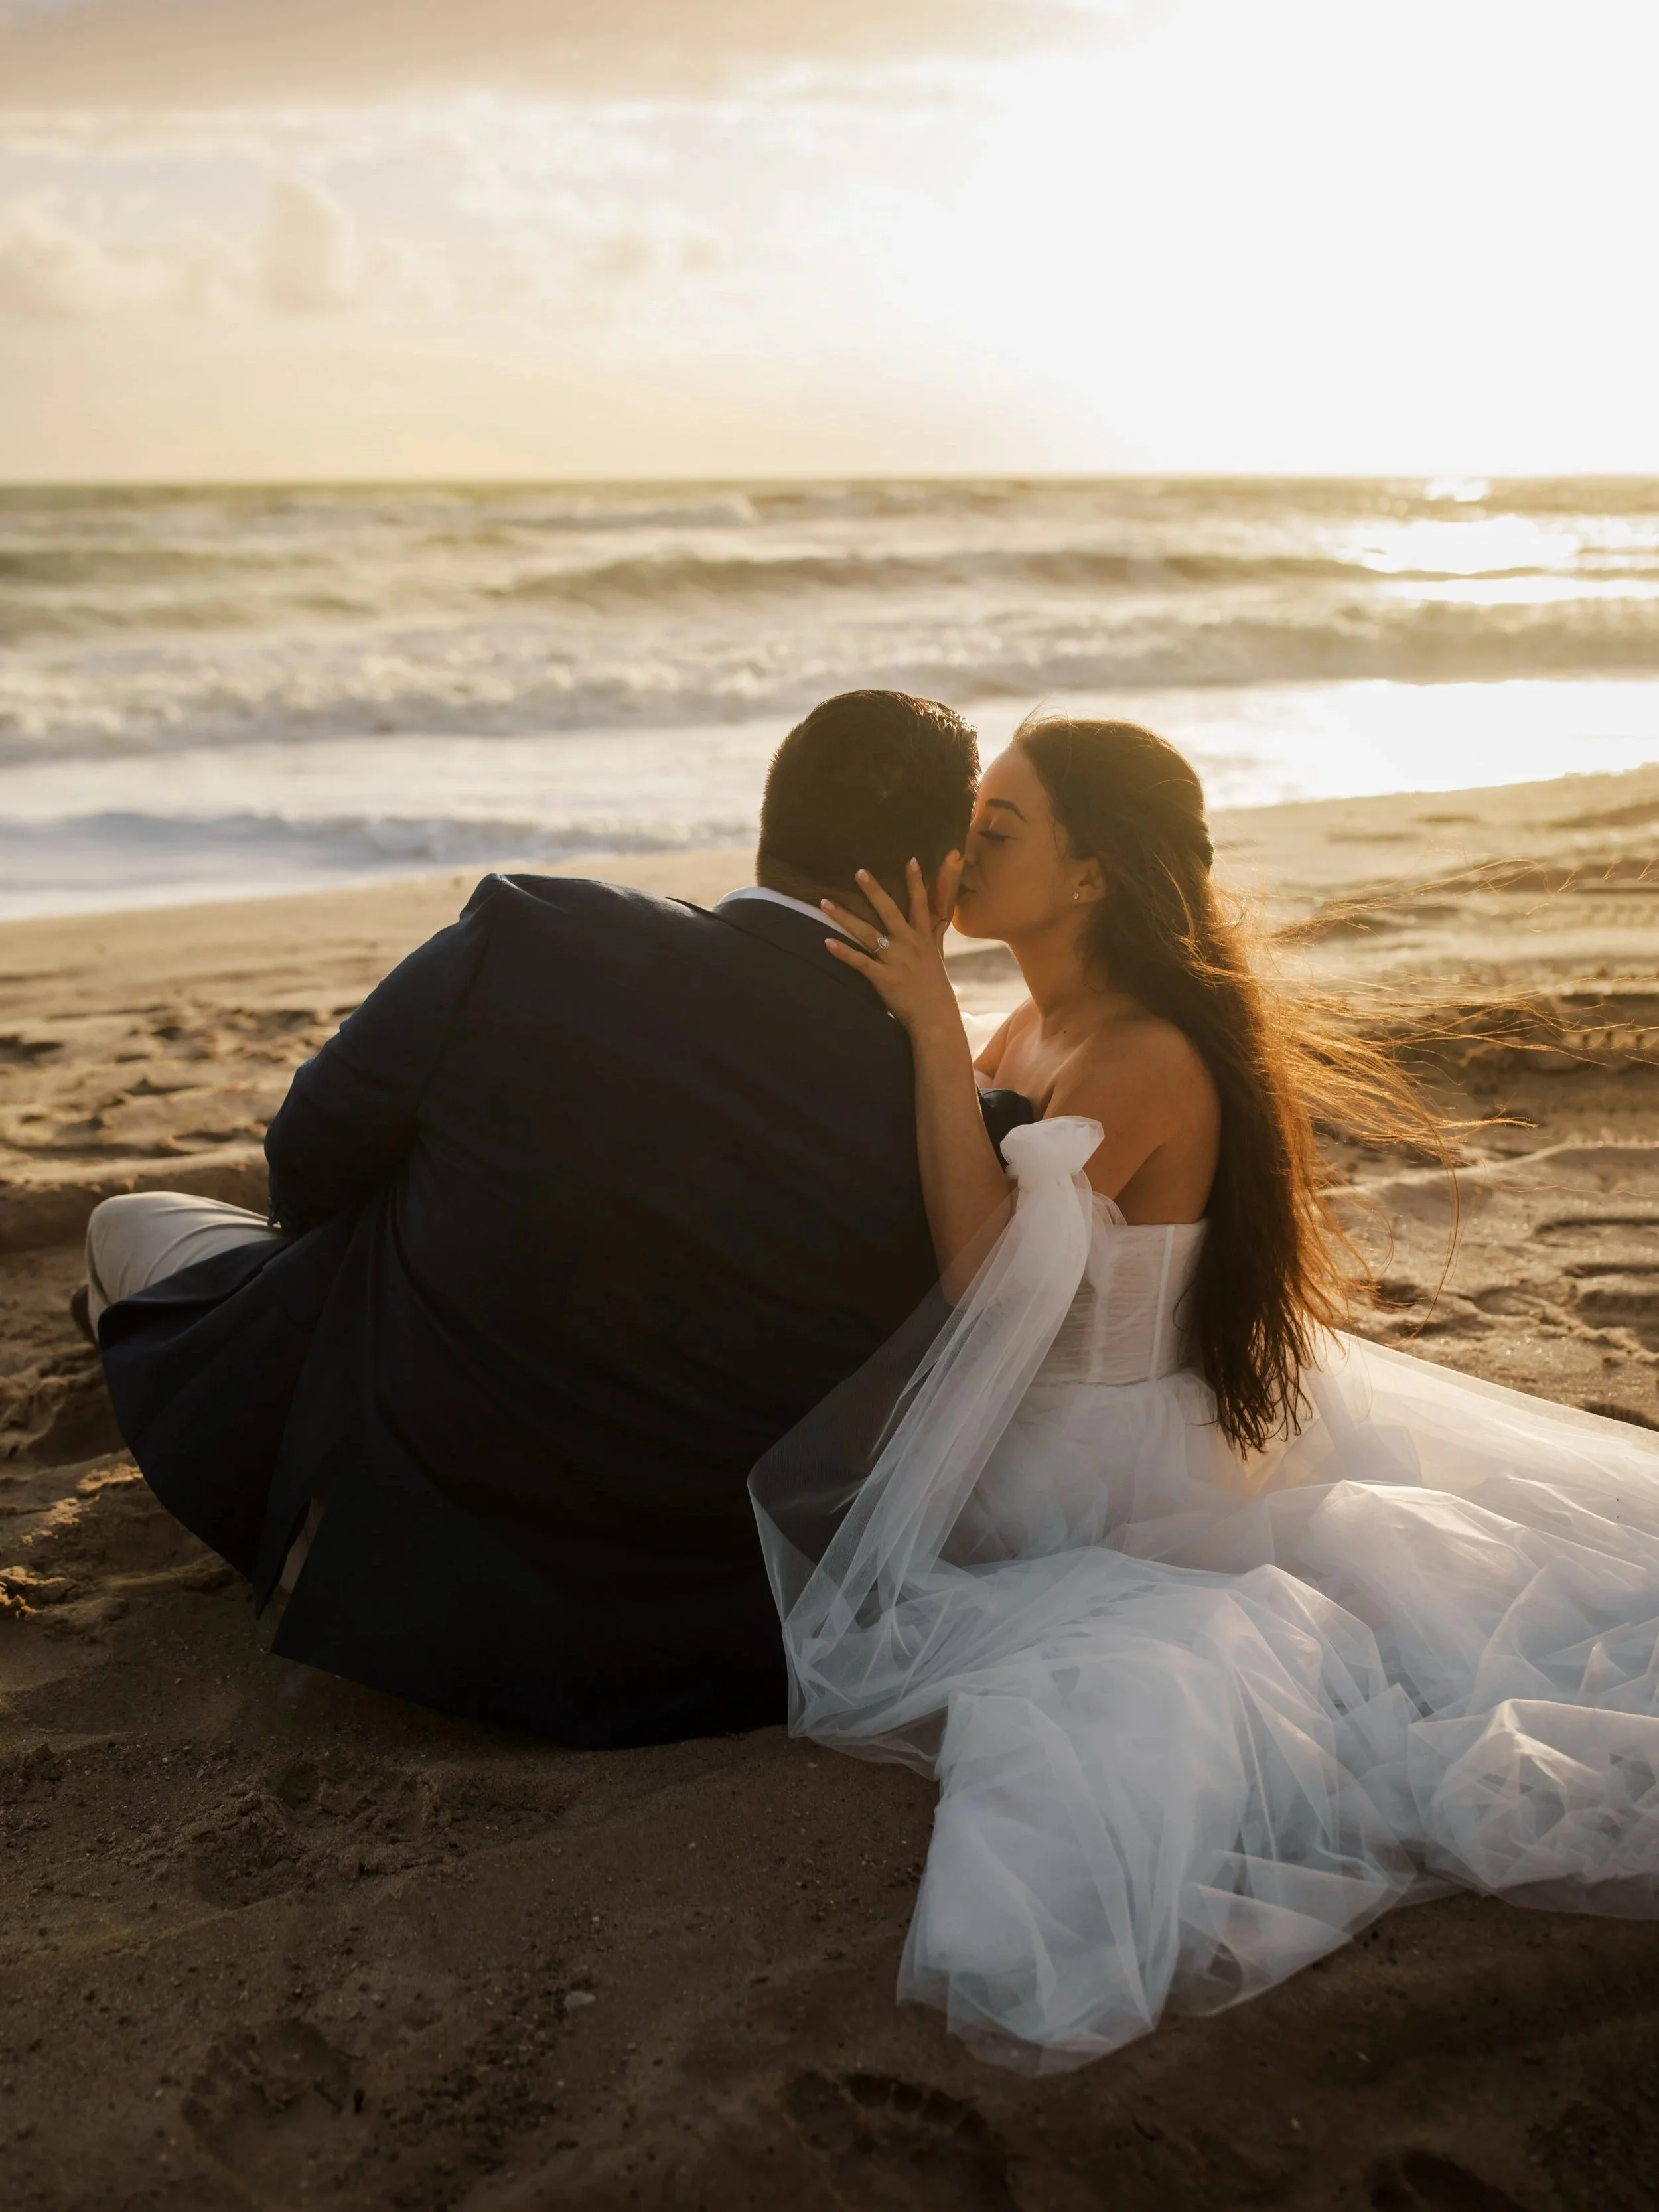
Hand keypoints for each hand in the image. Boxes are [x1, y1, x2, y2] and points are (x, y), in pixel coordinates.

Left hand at [822, 857, 964, 1042]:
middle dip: (874, 890)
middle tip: (858, 871)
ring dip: (844, 917)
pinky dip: (842, 952)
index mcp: (922, 938)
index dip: (917, 882)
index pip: (920, 904)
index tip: (911, 860)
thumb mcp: (937, 956)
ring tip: (824, 902)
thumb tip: (939, 918)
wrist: (935, 1017)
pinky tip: (826, 943)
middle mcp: (909, 944)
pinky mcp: (884, 977)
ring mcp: (895, 960)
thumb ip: (933, 934)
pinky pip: (859, 962)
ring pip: (867, 932)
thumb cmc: (935, 988)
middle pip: (889, 911)